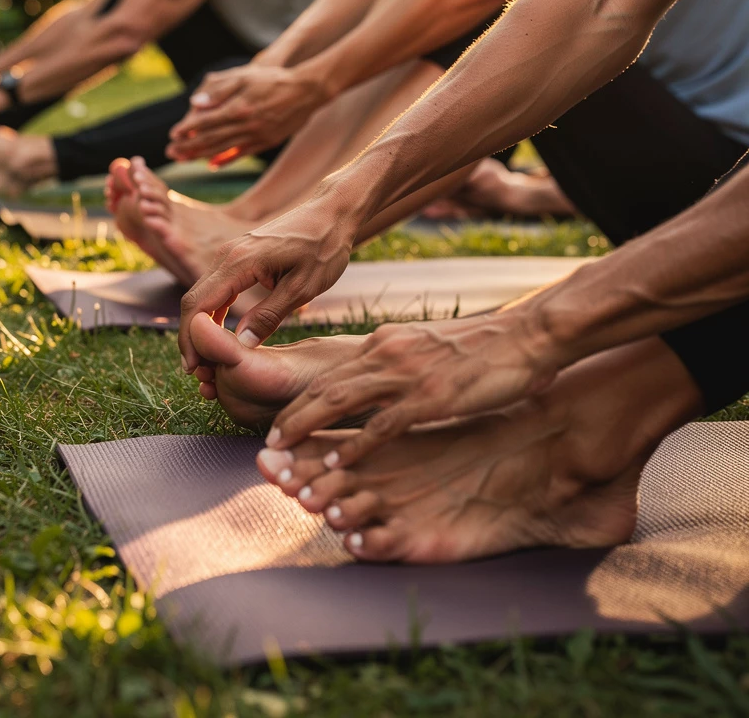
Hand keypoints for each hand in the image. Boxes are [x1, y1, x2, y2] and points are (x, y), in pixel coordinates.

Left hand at [166, 64, 327, 164]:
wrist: (307, 91)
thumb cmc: (273, 79)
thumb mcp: (245, 75)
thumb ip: (219, 89)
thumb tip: (194, 104)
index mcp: (239, 108)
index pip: (205, 122)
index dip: (187, 129)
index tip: (172, 135)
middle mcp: (246, 125)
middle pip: (211, 139)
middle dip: (188, 147)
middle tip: (170, 153)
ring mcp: (257, 136)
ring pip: (223, 149)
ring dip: (201, 155)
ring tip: (184, 159)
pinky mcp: (266, 142)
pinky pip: (241, 153)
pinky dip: (225, 160)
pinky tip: (212, 165)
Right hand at [177, 192, 358, 372]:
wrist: (331, 213)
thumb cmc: (324, 248)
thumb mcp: (303, 287)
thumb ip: (270, 316)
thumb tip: (241, 346)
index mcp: (239, 261)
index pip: (199, 305)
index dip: (191, 340)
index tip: (195, 369)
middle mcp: (226, 254)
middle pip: (192, 301)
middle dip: (190, 339)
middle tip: (198, 373)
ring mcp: (230, 253)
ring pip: (200, 295)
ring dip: (198, 328)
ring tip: (207, 361)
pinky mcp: (237, 256)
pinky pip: (215, 288)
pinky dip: (211, 314)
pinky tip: (218, 337)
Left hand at [265, 306, 567, 468]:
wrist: (528, 335)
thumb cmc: (484, 348)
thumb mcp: (430, 349)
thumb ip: (402, 363)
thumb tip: (382, 381)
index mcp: (388, 343)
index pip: (333, 373)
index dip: (303, 400)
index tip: (282, 423)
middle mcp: (388, 354)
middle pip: (326, 386)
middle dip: (293, 415)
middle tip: (268, 443)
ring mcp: (407, 374)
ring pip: (340, 400)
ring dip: (307, 427)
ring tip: (284, 452)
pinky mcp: (430, 395)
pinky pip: (382, 423)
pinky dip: (355, 444)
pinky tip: (336, 461)